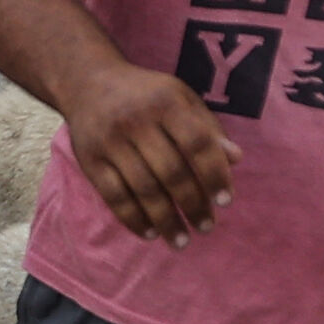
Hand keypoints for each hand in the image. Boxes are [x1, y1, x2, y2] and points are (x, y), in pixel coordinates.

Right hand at [60, 70, 238, 243]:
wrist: (87, 82)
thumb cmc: (146, 95)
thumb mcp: (180, 99)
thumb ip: (207, 128)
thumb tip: (236, 159)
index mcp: (166, 102)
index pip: (197, 143)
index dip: (214, 174)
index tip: (226, 201)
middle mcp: (136, 120)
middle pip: (171, 171)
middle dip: (192, 204)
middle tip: (206, 227)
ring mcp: (110, 141)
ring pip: (143, 189)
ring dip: (166, 220)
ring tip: (181, 241)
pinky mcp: (89, 160)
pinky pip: (114, 196)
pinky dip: (133, 219)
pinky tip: (151, 233)